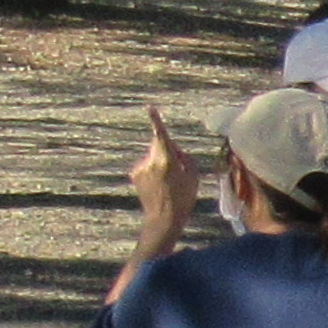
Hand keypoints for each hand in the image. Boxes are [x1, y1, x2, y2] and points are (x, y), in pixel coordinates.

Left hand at [127, 116, 202, 242]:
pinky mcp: (134, 174)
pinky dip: (152, 171)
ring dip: (159, 162)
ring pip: (152, 156)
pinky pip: (146, 165)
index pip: (160, 135)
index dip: (156, 120)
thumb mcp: (193, 177)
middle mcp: (150, 161)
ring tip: (168, 183)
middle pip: (158, 146)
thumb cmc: (182, 199)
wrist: (163, 219)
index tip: (150, 108)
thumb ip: (185, 158)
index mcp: (166, 160)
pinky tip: (158, 185)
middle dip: (166, 150)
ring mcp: (140, 167)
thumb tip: (174, 149)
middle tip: (177, 170)